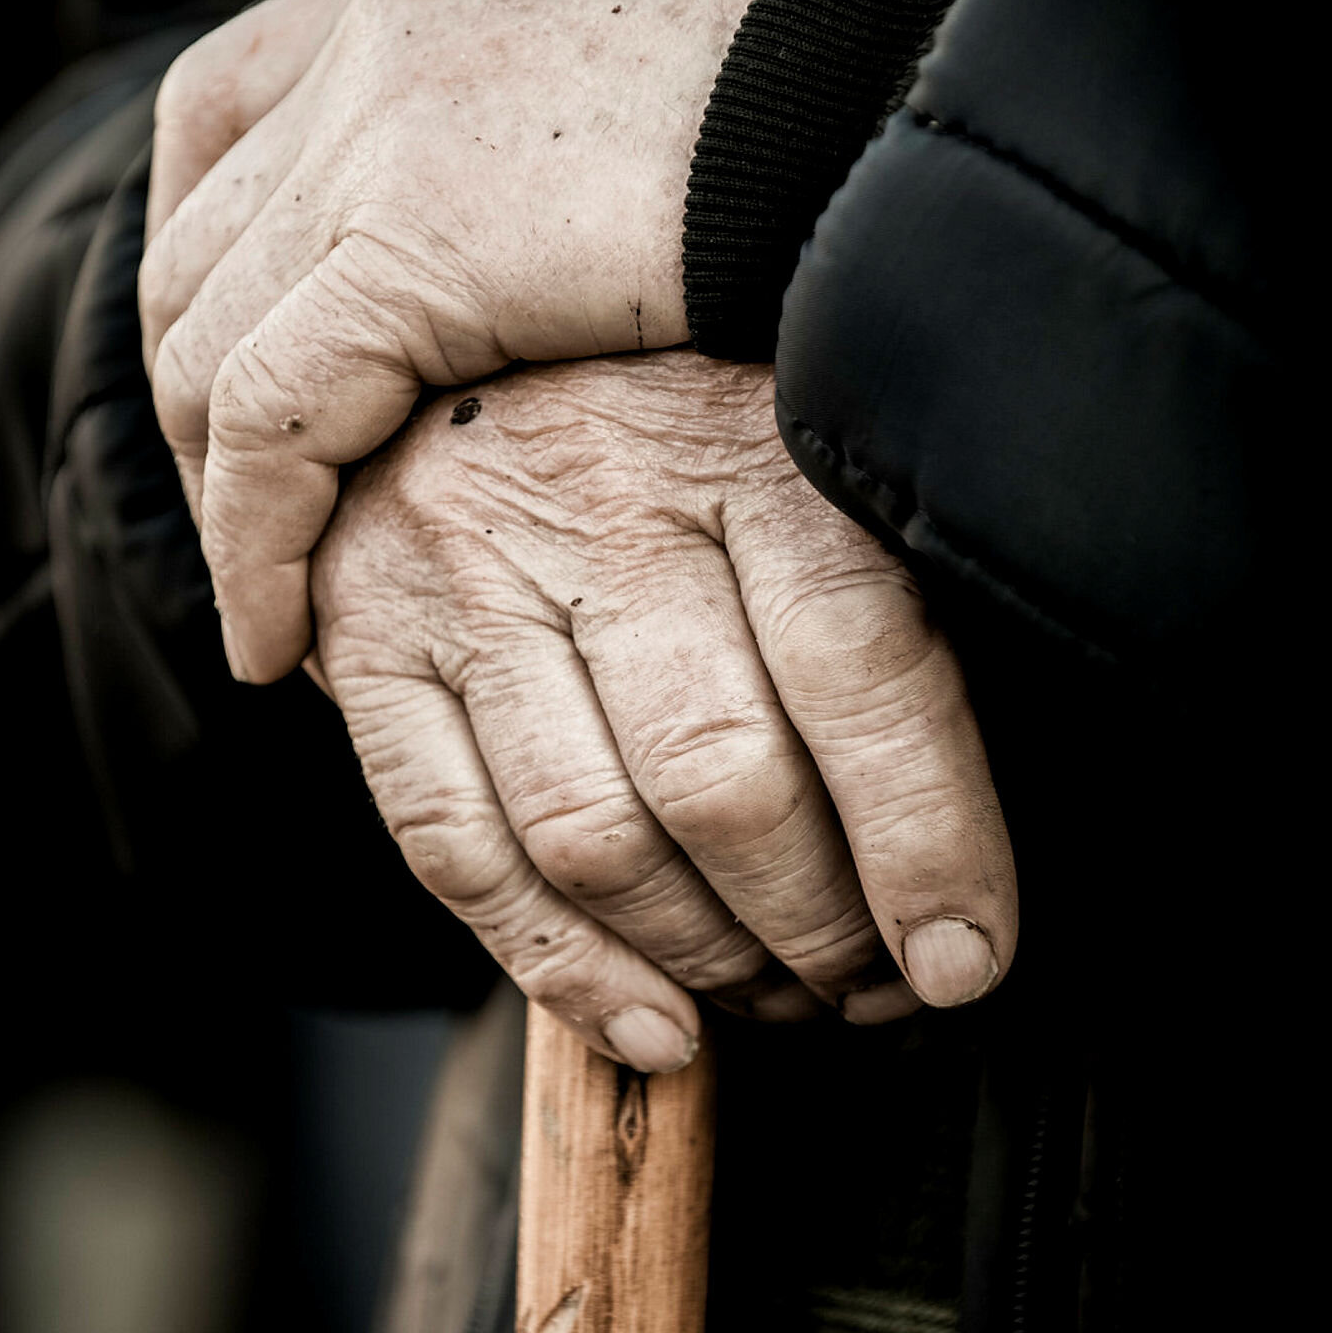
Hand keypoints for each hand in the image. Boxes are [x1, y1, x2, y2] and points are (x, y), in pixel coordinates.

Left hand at [139, 0, 830, 681]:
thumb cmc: (864, 95)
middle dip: (197, 397)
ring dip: (219, 492)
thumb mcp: (689, 98)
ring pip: (211, 341)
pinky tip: (284, 642)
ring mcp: (385, 125)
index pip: (233, 106)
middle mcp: (385, 37)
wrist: (928, 57)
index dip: (215, 255)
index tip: (240, 380)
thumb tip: (599, 253)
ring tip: (268, 612)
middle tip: (250, 526)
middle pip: (201, 239)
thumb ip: (588, 154)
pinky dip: (256, 544)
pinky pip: (271, 423)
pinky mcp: (415, 238)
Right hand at [313, 353, 1016, 1064]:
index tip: (966, 955)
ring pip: (593, 837)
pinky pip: (454, 850)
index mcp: (747, 430)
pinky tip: (654, 1028)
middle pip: (722, 777)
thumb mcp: (815, 443)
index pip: (859, 665)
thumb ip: (888, 592)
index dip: (926, 842)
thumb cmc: (692, 409)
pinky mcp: (365, 633)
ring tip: (778, 996)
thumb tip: (967, 831)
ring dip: (705, 961)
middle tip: (874, 985)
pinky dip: (562, 971)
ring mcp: (463, 564)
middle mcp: (597, 488)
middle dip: (819, 929)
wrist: (456, 304)